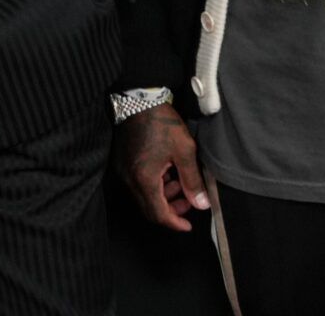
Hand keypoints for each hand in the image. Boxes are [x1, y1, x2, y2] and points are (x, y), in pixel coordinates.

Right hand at [113, 103, 210, 231]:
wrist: (139, 98)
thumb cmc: (162, 123)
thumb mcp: (184, 150)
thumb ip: (192, 180)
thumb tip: (201, 204)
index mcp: (144, 179)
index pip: (158, 214)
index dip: (174, 223)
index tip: (188, 225)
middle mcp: (129, 179)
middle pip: (149, 208)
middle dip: (170, 210)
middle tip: (189, 202)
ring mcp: (124, 170)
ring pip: (143, 196)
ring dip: (163, 196)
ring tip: (180, 183)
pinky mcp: (123, 162)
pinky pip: (138, 183)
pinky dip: (154, 185)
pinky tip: (167, 172)